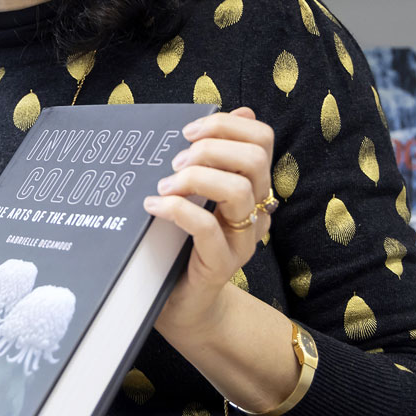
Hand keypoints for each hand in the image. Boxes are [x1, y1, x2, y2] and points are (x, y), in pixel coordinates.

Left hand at [145, 106, 275, 341]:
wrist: (185, 304)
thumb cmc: (183, 242)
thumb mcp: (193, 192)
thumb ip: (209, 157)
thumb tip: (239, 111)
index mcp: (251, 186)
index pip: (261, 140)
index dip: (228, 126)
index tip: (189, 131)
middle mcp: (255, 211)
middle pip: (255, 160)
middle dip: (211, 149)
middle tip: (175, 161)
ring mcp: (242, 239)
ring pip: (237, 191)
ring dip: (196, 178)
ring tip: (165, 185)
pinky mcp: (222, 264)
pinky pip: (207, 228)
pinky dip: (177, 209)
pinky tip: (154, 207)